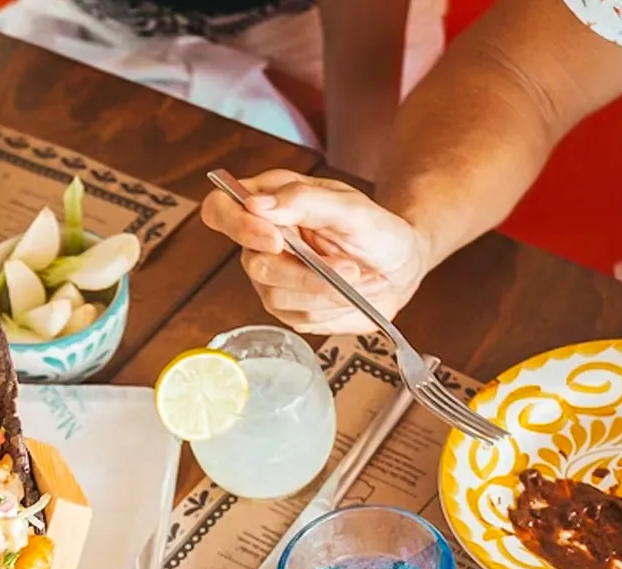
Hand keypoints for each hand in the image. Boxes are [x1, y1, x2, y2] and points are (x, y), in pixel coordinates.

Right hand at [199, 170, 430, 334]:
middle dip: (305, 272)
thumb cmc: (378, 231)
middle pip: (254, 262)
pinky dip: (331, 307)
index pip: (220, 209)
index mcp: (270, 203)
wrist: (401, 268)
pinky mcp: (287, 307)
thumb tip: (257, 204)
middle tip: (349, 268)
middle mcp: (262, 241)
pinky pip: (298, 316)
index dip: (237, 225)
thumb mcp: (352, 207)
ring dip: (327, 291)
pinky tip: (352, 294)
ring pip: (277, 295)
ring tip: (361, 278)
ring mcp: (272, 277)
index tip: (276, 239)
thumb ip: (304, 200)